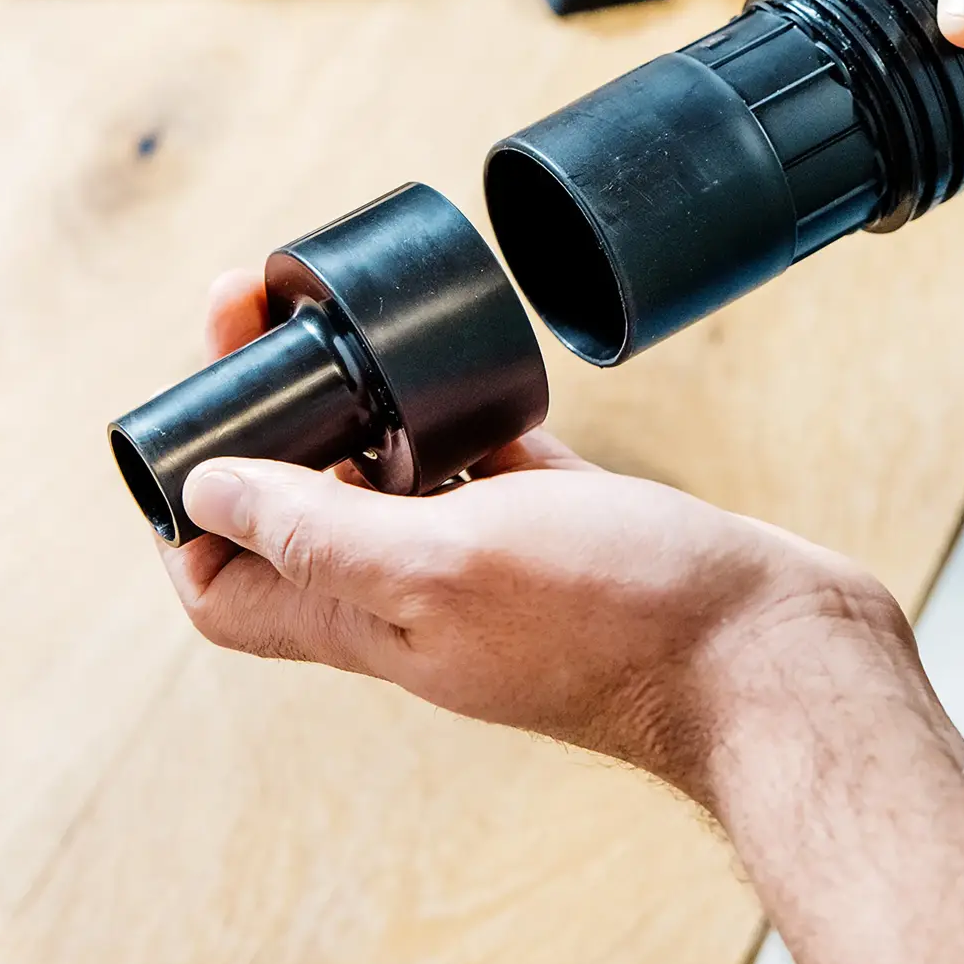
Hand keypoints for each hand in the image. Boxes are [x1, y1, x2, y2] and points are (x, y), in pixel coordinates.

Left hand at [161, 270, 904, 796]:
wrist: (769, 646)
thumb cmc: (621, 615)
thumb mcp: (447, 564)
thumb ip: (323, 533)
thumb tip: (208, 489)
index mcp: (373, 620)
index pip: (231, 589)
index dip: (194, 514)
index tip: (197, 422)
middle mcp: (418, 594)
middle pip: (304, 507)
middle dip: (271, 417)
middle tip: (264, 317)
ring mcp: (491, 559)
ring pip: (390, 478)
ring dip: (355, 409)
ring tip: (345, 327)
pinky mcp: (560, 524)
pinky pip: (484, 464)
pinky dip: (459, 415)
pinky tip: (464, 368)